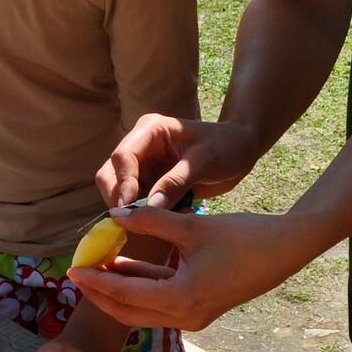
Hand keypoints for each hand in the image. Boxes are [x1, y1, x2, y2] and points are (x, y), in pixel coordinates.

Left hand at [67, 206, 303, 331]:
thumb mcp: (191, 226)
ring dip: (120, 291)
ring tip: (95, 268)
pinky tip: (124, 267)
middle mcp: (184, 317)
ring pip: (143, 309)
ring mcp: (194, 316)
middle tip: (76, 274)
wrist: (285, 250)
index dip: (96, 280)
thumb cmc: (243, 236)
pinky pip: (161, 302)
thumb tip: (115, 214)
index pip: (124, 295)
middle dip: (100, 294)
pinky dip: (142, 288)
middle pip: (128, 311)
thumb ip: (150, 221)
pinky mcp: (201, 308)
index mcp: (180, 300)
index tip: (72, 268)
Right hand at [98, 115, 263, 207]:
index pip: (123, 156)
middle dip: (119, 198)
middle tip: (134, 221)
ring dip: (136, 210)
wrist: (241, 150)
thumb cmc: (226, 146)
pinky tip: (178, 214)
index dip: (123, 183)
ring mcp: (144, 167)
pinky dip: (151, 214)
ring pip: (120, 192)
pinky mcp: (151, 184)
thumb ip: (176, 182)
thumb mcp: (203, 162)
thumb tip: (149, 207)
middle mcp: (140, 147)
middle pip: (110, 174)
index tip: (131, 207)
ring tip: (167, 216)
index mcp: (150, 130)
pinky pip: (140, 203)